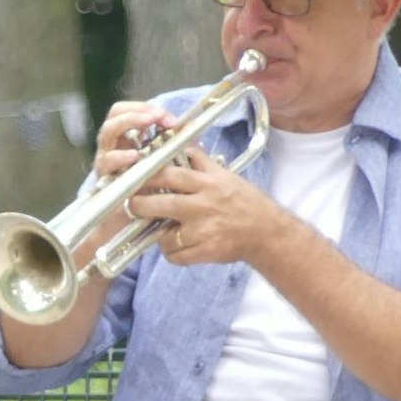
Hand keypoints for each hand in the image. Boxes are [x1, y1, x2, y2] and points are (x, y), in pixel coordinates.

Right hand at [69, 101, 179, 261]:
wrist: (127, 227)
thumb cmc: (149, 198)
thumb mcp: (164, 171)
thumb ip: (172, 153)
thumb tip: (193, 135)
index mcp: (128, 140)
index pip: (129, 110)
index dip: (144, 107)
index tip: (166, 116)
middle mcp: (114, 146)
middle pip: (115, 115)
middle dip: (138, 111)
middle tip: (157, 116)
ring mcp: (106, 160)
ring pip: (108, 132)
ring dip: (127, 123)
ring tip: (146, 123)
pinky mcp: (103, 177)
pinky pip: (106, 161)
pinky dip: (118, 156)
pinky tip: (132, 156)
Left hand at [127, 148, 288, 266]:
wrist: (268, 232)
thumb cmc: (245, 202)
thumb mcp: (225, 176)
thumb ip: (201, 162)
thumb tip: (183, 144)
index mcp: (207, 184)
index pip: (169, 175)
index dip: (146, 177)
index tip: (132, 179)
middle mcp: (204, 205)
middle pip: (161, 204)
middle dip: (140, 206)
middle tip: (134, 206)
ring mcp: (205, 230)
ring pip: (165, 235)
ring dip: (158, 235)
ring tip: (162, 230)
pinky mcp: (207, 251)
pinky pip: (176, 256)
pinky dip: (172, 254)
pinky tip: (177, 247)